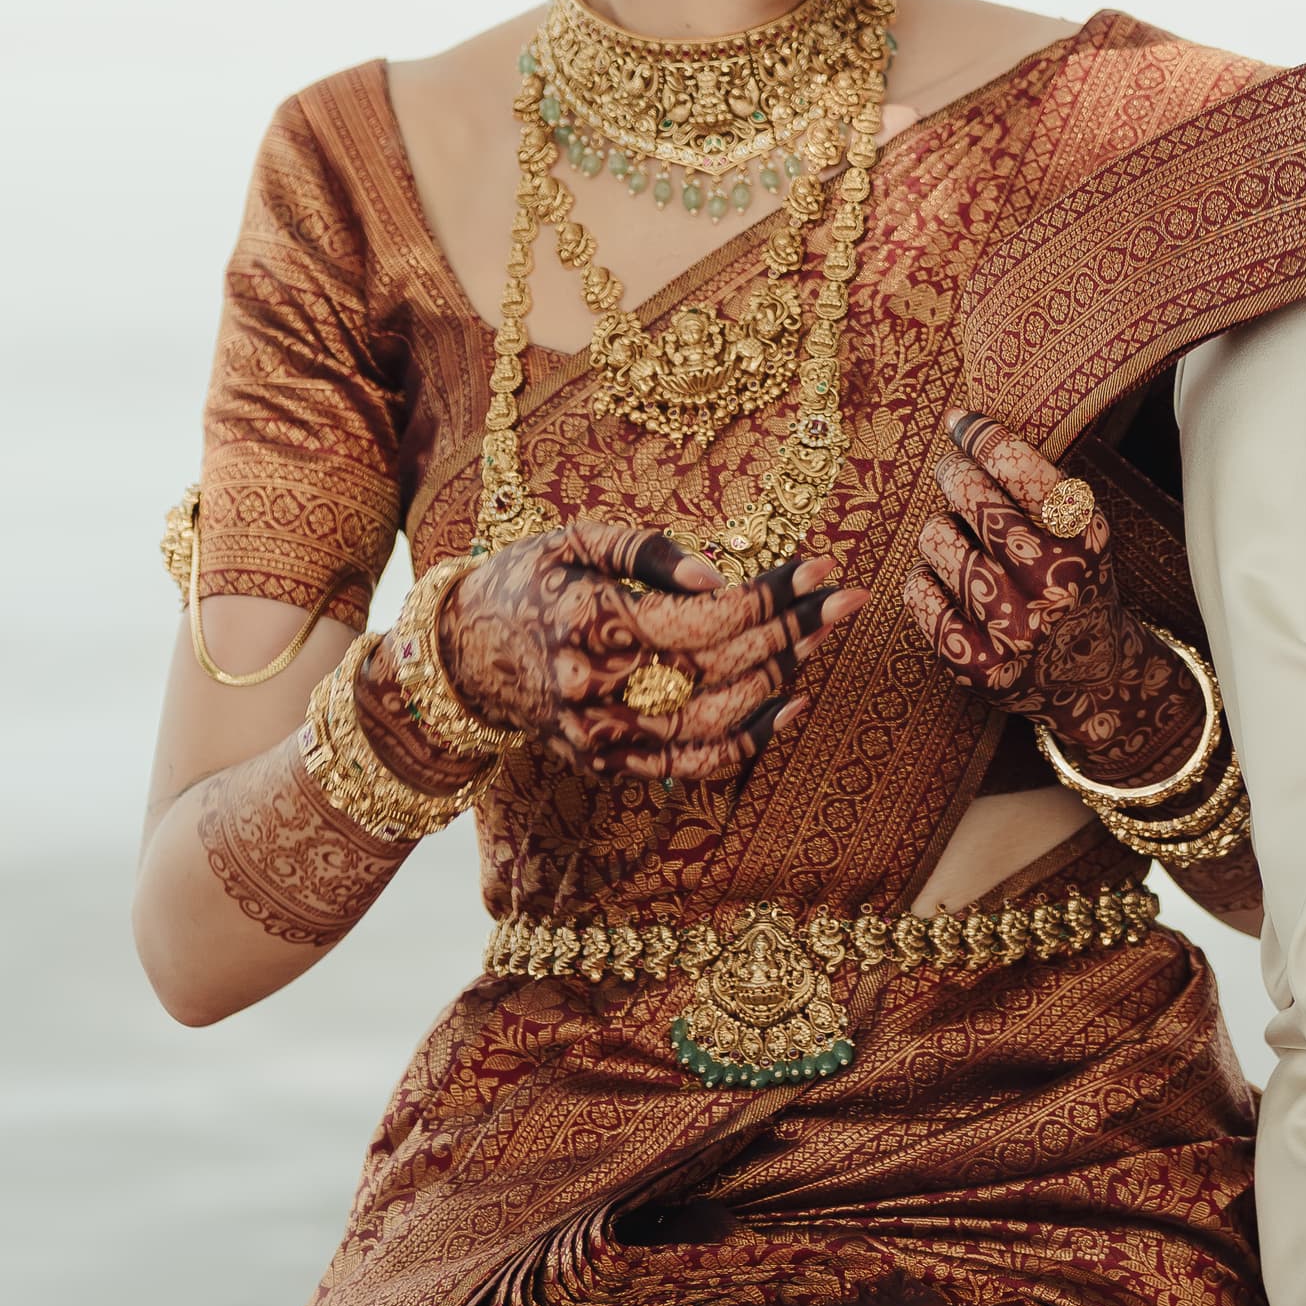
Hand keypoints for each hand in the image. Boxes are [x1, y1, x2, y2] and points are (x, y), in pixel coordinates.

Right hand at [440, 523, 848, 787]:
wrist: (459, 656)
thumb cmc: (525, 581)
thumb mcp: (573, 539)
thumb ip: (645, 552)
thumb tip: (718, 576)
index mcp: (589, 623)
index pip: (704, 619)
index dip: (770, 595)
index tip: (821, 566)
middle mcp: (596, 688)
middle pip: (720, 667)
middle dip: (793, 631)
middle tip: (847, 599)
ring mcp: (600, 734)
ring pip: (713, 721)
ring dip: (779, 680)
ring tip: (823, 639)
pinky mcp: (605, 762)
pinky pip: (687, 765)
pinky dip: (745, 742)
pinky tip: (791, 706)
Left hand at [904, 422, 1198, 778]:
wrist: (1093, 677)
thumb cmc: (1075, 581)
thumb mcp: (1080, 532)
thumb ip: (1037, 487)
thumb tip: (962, 424)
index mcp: (1083, 540)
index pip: (1023, 470)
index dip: (982, 437)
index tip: (958, 420)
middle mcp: (1053, 584)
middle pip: (975, 501)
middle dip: (955, 476)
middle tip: (951, 472)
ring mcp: (1015, 630)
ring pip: (939, 543)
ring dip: (939, 529)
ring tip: (951, 532)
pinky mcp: (980, 668)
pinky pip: (921, 597)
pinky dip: (922, 578)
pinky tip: (937, 575)